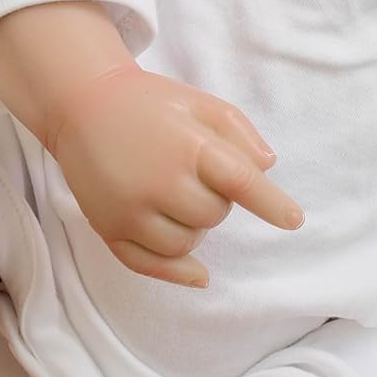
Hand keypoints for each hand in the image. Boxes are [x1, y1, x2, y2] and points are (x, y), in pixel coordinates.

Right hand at [44, 65, 304, 288]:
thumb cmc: (149, 103)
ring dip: (193, 226)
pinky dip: (178, 270)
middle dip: (215, 199)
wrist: (81, 106)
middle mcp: (159, 183)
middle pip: (214, 215)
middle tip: (193, 173)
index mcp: (189, 147)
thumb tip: (267, 168)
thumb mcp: (200, 102)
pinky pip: (151, 265)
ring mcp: (130, 210)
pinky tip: (199, 273)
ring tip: (175, 195)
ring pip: (187, 243)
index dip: (272, 204)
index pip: (241, 182)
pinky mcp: (108, 229)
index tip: (294, 220)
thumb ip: (240, 132)